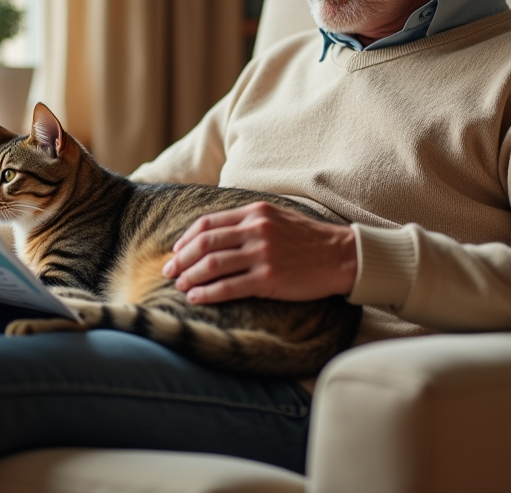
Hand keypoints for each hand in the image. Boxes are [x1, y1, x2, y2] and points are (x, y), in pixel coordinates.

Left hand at [161, 202, 356, 304]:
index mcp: (254, 212)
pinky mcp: (269, 279)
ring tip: (180, 286)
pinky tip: (197, 298)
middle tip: (168, 271)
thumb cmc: (308, 239)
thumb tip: (213, 234)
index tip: (175, 252)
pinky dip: (208, 293)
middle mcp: (255, 230)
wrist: (341, 255)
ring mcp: (262, 254)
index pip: (208, 223)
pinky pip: (229, 287)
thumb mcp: (276, 217)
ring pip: (212, 265)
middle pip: (204, 244)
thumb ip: (247, 221)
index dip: (186, 239)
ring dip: (190, 277)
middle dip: (181, 259)